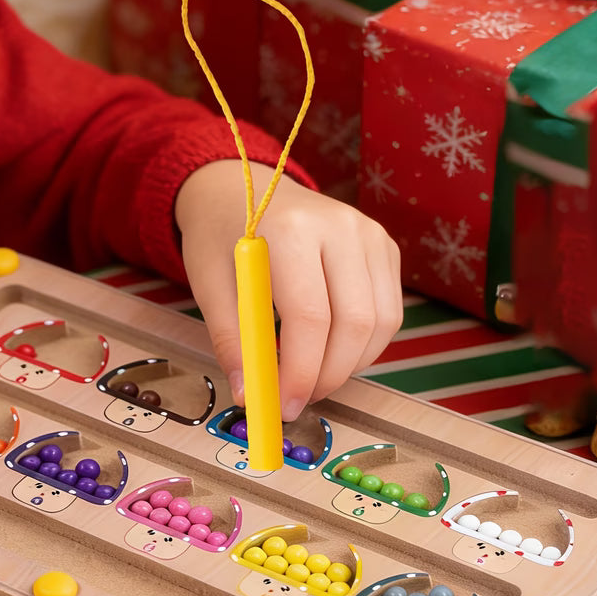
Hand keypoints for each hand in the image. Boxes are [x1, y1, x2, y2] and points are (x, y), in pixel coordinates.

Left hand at [176, 161, 401, 419]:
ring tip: (311, 376)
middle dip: (329, 375)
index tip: (283, 406)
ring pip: (380, 322)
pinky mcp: (384, 246)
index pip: (310, 316)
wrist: (241, 189)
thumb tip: (250, 396)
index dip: (300, 371)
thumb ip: (232, 340)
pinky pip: (387, 310)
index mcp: (291, 230)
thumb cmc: (221, 236)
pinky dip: (363, 344)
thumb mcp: (209, 284)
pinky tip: (330, 350)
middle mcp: (341, 226)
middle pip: (354, 322)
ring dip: (350, 364)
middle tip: (299, 400)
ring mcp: (370, 233)